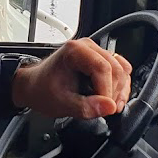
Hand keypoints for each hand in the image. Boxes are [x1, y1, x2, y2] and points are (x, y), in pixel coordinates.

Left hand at [10, 39, 131, 119]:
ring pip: (122, 69)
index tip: (105, 108)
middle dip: (114, 93)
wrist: (35, 86)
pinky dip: (121, 86)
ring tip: (109, 106)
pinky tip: (113, 99)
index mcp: (75, 51)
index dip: (107, 91)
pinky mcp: (101, 60)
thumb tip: (109, 106)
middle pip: (115, 68)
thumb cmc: (42, 90)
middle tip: (105, 110)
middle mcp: (87, 47)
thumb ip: (86, 107)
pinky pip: (121, 71)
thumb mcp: (61, 104)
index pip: (103, 68)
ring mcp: (95, 52)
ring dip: (120, 90)